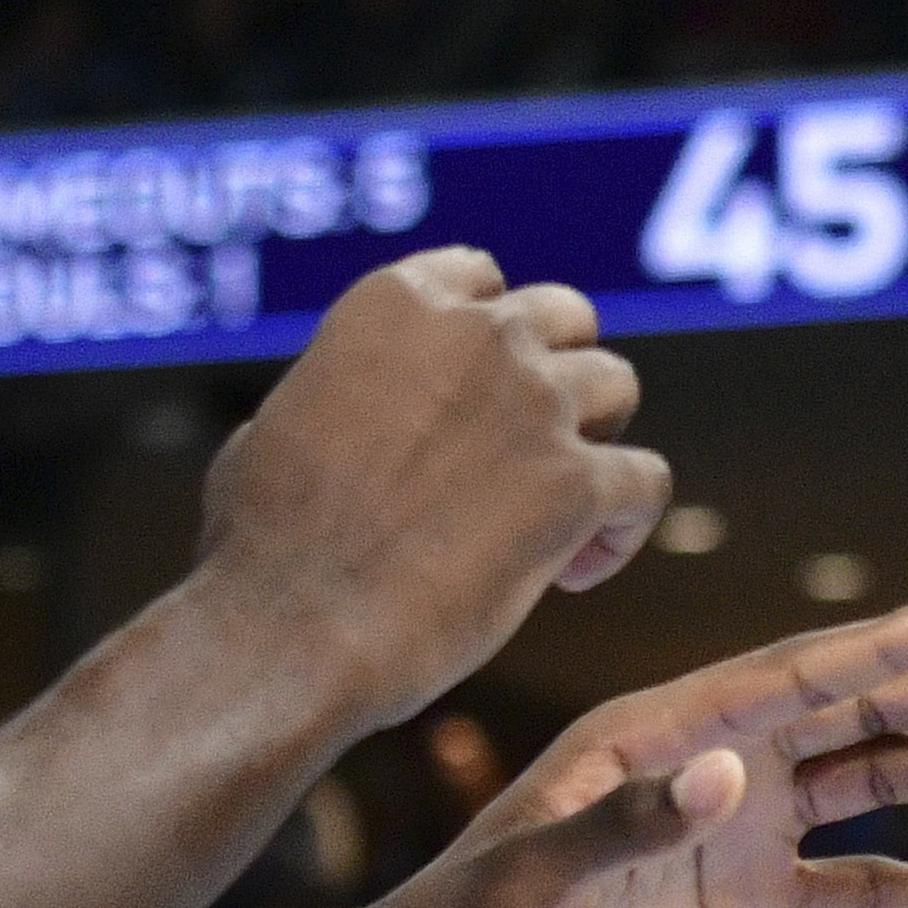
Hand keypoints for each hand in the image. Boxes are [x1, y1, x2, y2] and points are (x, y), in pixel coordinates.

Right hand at [198, 246, 671, 730]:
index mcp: (396, 304)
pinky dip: (623, 524)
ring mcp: (536, 403)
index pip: (481, 277)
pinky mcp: (577, 483)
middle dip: (556, 375)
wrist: (288, 630)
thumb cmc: (261, 547)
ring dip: (595, 440)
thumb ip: (341, 391)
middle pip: (566, 317)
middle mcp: (478, 334)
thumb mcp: (275, 424)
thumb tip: (356, 409)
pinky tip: (579, 570)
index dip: (491, 336)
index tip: (480, 394)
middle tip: (528, 451)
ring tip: (558, 514)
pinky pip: (646, 480)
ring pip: (616, 386)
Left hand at [295, 601, 907, 907]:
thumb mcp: (526, 887)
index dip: (889, 646)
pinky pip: (851, 890)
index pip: (796, 676)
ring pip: (871, 792)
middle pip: (859, 715)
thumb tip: (728, 775)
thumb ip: (626, 827)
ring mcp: (729, 836)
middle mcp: (709, 766)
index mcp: (661, 735)